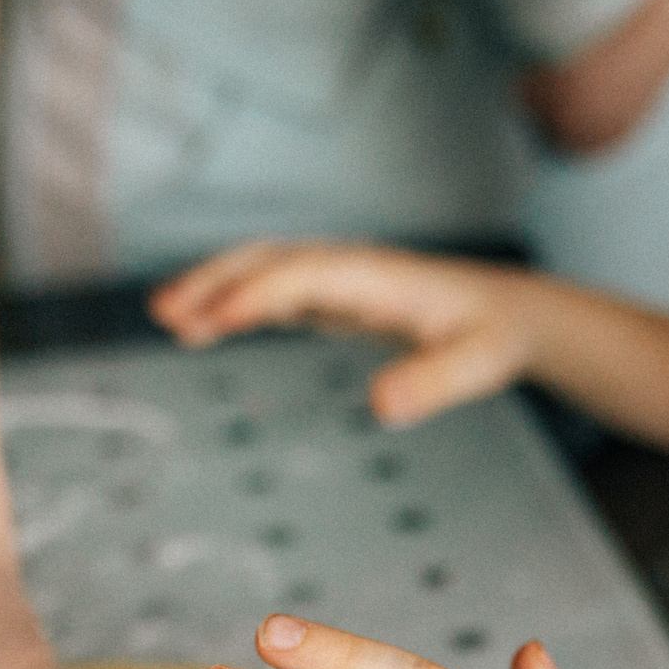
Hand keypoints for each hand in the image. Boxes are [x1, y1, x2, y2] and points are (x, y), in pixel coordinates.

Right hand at [150, 241, 547, 427]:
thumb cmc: (492, 337)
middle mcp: (349, 267)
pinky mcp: (329, 295)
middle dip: (215, 281)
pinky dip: (230, 303)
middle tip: (165, 313)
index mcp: (378, 277)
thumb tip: (384, 406)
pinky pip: (269, 290)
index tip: (214, 323)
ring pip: (261, 270)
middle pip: (269, 261)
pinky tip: (198, 329)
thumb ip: (433, 383)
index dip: (258, 297)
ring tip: (163, 318)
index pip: (304, 277)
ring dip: (211, 288)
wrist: (505, 313)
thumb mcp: (477, 364)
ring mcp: (335, 277)